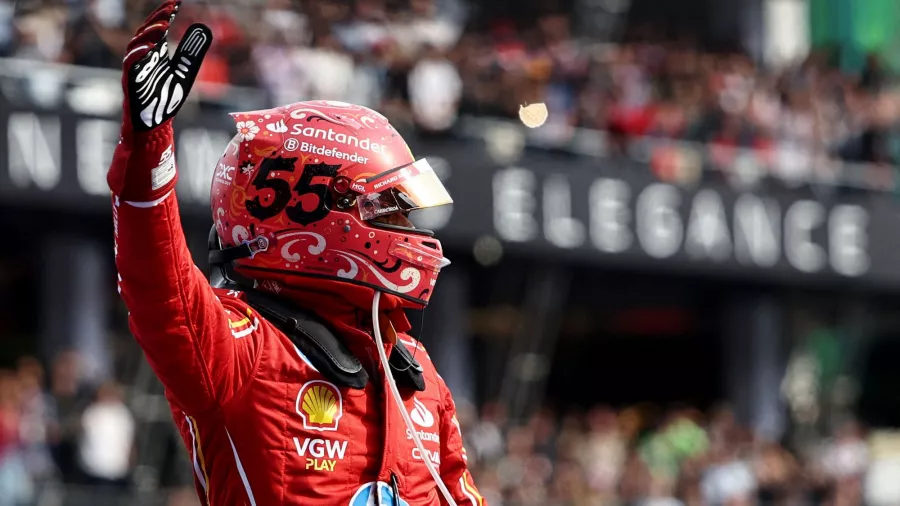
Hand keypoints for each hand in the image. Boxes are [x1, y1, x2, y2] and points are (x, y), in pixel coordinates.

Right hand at [122, 0, 212, 131]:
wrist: (153, 124)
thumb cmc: (164, 98)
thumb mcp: (184, 72)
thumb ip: (192, 52)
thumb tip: (204, 28)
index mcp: (156, 53)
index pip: (159, 29)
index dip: (166, 14)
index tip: (176, 2)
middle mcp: (144, 58)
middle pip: (146, 32)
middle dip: (157, 18)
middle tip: (171, 8)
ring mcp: (136, 69)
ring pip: (136, 45)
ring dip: (149, 33)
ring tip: (163, 24)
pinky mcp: (130, 81)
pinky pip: (130, 64)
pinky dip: (138, 54)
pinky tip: (150, 47)